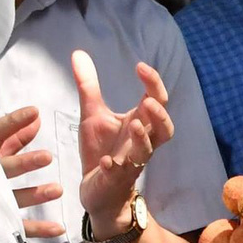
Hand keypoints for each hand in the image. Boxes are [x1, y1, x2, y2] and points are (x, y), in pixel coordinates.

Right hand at [0, 106, 66, 241]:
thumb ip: (13, 136)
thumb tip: (36, 119)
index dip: (12, 123)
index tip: (34, 112)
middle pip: (3, 168)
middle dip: (24, 163)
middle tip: (47, 157)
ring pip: (11, 198)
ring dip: (35, 195)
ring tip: (57, 190)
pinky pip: (17, 227)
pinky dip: (38, 229)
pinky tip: (59, 228)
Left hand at [77, 53, 171, 235]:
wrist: (97, 190)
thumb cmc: (101, 150)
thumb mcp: (92, 114)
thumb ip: (88, 86)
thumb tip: (78, 53)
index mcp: (139, 123)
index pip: (156, 100)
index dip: (154, 83)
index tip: (140, 66)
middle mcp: (141, 142)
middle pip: (165, 128)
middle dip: (160, 115)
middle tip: (149, 101)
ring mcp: (130, 162)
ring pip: (148, 151)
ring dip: (143, 139)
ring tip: (133, 125)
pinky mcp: (115, 179)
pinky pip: (119, 174)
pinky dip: (113, 167)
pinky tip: (105, 161)